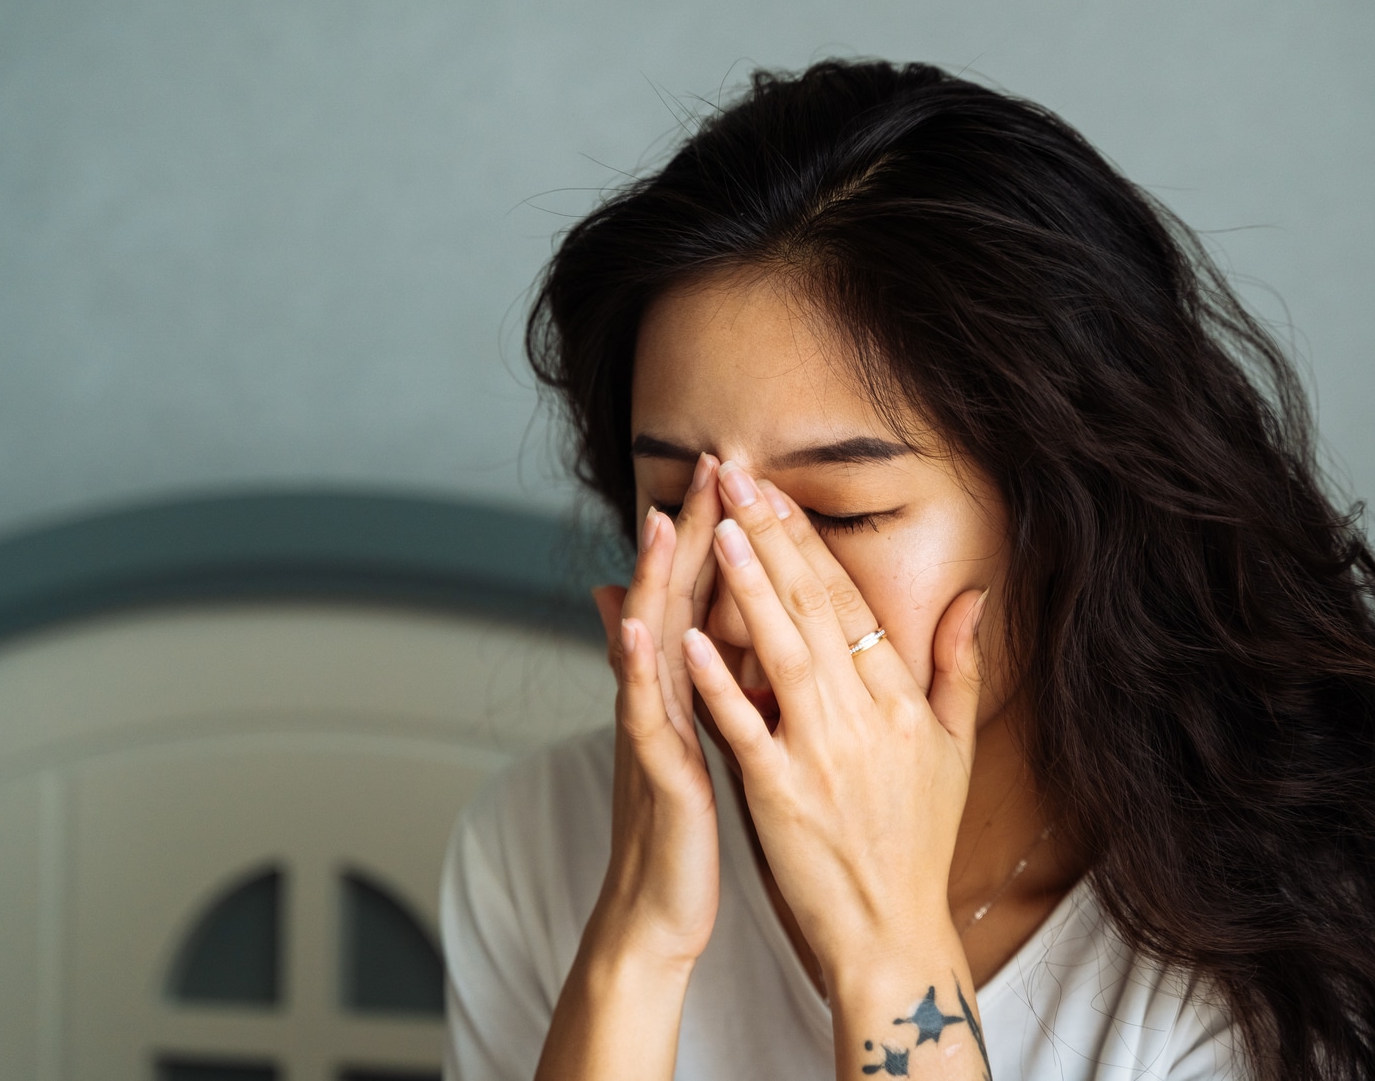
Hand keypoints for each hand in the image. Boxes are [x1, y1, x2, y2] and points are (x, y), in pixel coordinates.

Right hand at [584, 452, 724, 967]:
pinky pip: (643, 717)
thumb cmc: (680, 826)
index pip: (701, 595)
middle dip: (690, 532)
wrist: (653, 910)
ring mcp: (652, 732)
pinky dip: (638, 671)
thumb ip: (681, 677)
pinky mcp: (654, 776)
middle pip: (674, 600)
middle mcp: (661, 698)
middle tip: (706, 464)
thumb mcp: (686, 742)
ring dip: (656, 582)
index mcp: (684, 689)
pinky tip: (640, 631)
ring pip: (652, 645)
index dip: (716, 534)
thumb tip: (663, 623)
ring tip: (665, 521)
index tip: (736, 473)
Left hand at [682, 461, 987, 986]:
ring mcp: (822, 753)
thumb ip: (958, 666)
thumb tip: (972, 596)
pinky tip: (690, 636)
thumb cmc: (919, 836)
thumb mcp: (955, 748)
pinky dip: (719, 681)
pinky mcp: (781, 794)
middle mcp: (865, 716)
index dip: (809, 542)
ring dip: (748, 586)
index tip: (775, 491)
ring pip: (782, 651)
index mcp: (901, 699)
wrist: (891, 928)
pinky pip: (745, 728)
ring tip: (717, 527)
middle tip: (733, 478)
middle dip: (770, 537)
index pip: (848, 601)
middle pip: (813, 609)